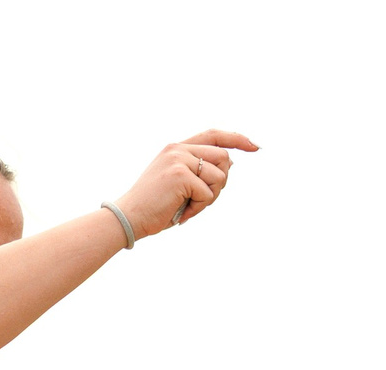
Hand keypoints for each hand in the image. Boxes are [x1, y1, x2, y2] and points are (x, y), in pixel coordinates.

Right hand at [114, 129, 257, 239]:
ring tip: (189, 207)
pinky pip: (208, 194)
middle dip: (221, 183)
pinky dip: (199, 209)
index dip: (236, 138)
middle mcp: (178, 149)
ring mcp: (178, 159)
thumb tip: (230, 161)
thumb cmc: (156, 206)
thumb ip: (200, 170)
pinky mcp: (180, 175)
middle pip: (223, 158)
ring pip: (219, 175)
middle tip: (202, 200)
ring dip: (210, 198)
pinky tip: (182, 213)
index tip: (255, 146)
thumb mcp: (180, 184)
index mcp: (177, 148)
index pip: (213, 135)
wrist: (130, 217)